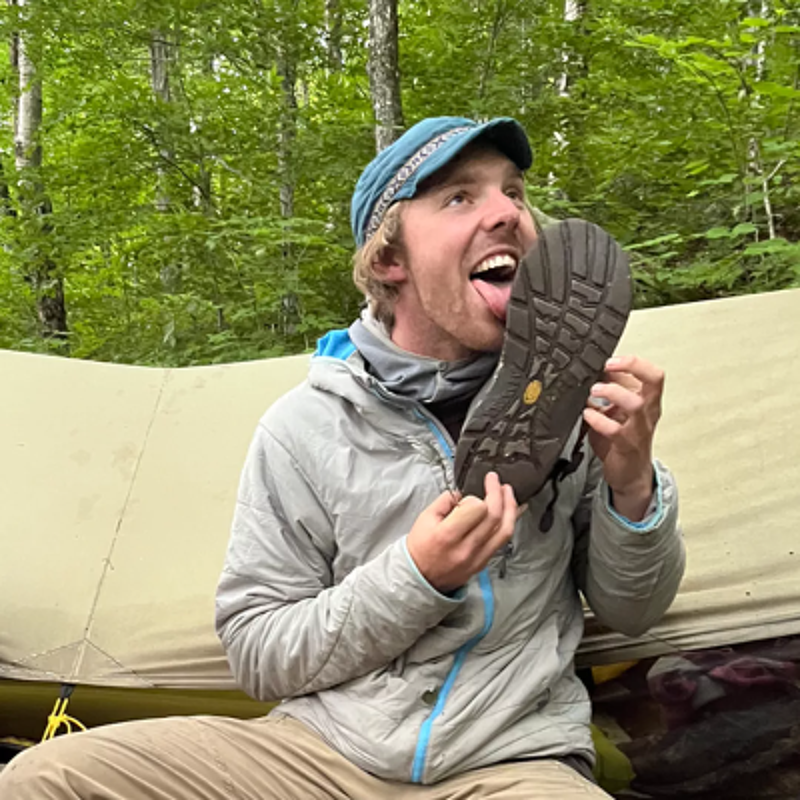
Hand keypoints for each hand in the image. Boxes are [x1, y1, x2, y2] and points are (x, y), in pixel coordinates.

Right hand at [407, 472, 516, 593]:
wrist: (420, 578)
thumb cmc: (420, 546)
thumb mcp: (424, 518)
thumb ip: (445, 501)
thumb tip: (463, 494)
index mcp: (448, 535)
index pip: (476, 509)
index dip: (474, 498)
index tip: (467, 498)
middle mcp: (466, 548)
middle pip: (494, 516)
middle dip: (498, 493)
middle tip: (495, 480)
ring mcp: (478, 558)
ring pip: (505, 530)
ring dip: (510, 507)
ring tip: (508, 492)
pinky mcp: (484, 563)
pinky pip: (503, 541)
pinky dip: (510, 523)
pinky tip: (511, 511)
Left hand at [583, 355, 663, 521]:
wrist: (630, 474)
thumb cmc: (624, 438)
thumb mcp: (618, 409)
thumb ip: (612, 389)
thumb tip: (599, 368)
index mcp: (648, 400)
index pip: (653, 373)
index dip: (633, 361)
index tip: (611, 359)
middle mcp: (648, 412)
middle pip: (654, 381)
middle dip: (631, 367)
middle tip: (607, 366)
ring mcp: (639, 428)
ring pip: (635, 404)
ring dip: (613, 392)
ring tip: (594, 391)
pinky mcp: (626, 445)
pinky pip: (615, 430)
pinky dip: (598, 419)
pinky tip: (587, 414)